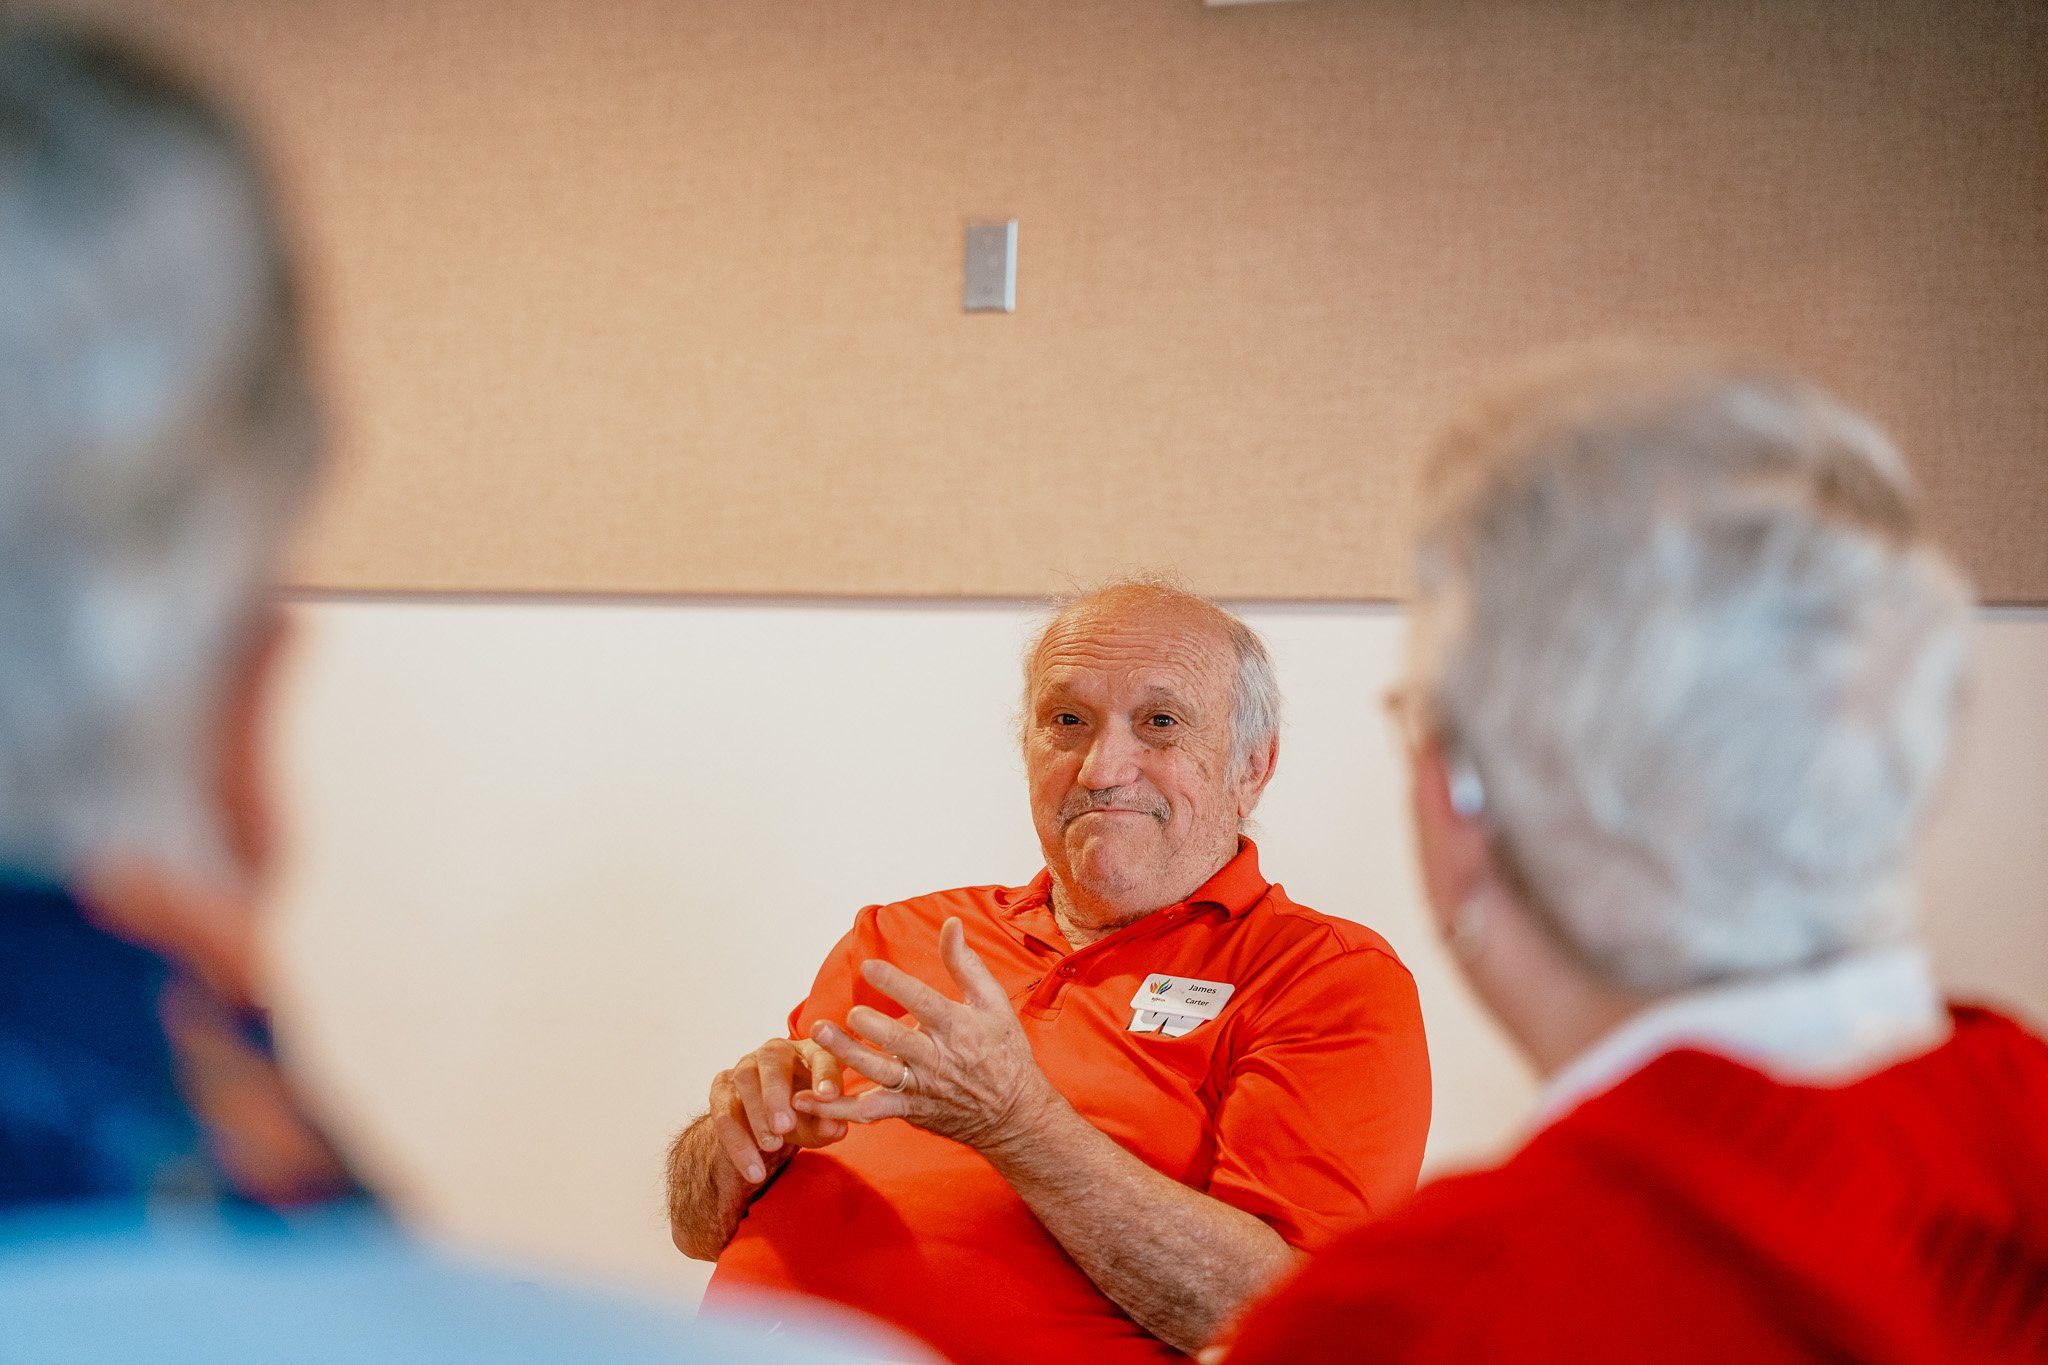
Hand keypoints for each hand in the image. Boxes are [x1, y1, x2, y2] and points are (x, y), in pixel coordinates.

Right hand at [707, 1037, 849, 1183]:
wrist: (771, 1125)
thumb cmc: (808, 1115)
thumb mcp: (822, 1122)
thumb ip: (829, 1123)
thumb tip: (833, 1126)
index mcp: (809, 1050)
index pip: (819, 1054)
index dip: (824, 1073)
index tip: (829, 1095)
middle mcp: (775, 1051)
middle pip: (771, 1059)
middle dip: (777, 1092)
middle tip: (785, 1125)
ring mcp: (745, 1067)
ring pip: (744, 1080)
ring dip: (756, 1115)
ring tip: (772, 1146)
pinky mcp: (722, 1089)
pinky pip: (723, 1112)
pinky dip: (738, 1143)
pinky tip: (754, 1169)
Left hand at [796, 917, 1060, 1152]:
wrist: (1014, 1114)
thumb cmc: (1004, 1052)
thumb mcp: (993, 1003)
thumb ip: (965, 963)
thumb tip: (950, 923)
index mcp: (958, 1028)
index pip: (923, 1002)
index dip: (896, 984)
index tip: (869, 966)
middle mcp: (936, 1059)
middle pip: (897, 1042)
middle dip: (870, 1026)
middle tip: (848, 1012)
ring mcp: (919, 1087)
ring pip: (878, 1073)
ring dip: (846, 1055)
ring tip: (819, 1035)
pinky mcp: (908, 1110)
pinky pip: (868, 1111)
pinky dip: (835, 1109)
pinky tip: (805, 1100)